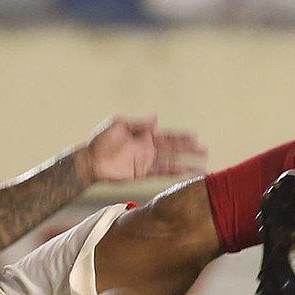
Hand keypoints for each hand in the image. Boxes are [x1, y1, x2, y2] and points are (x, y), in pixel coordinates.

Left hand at [77, 116, 206, 183]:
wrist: (89, 160)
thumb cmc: (101, 140)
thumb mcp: (119, 124)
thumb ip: (138, 123)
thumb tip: (156, 119)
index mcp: (144, 135)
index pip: (168, 136)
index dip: (181, 137)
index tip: (195, 137)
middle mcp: (148, 149)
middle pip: (173, 149)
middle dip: (189, 150)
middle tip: (205, 151)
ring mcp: (146, 162)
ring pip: (170, 163)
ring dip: (186, 165)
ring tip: (202, 169)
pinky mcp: (141, 173)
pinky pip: (160, 173)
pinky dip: (173, 174)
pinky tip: (185, 175)